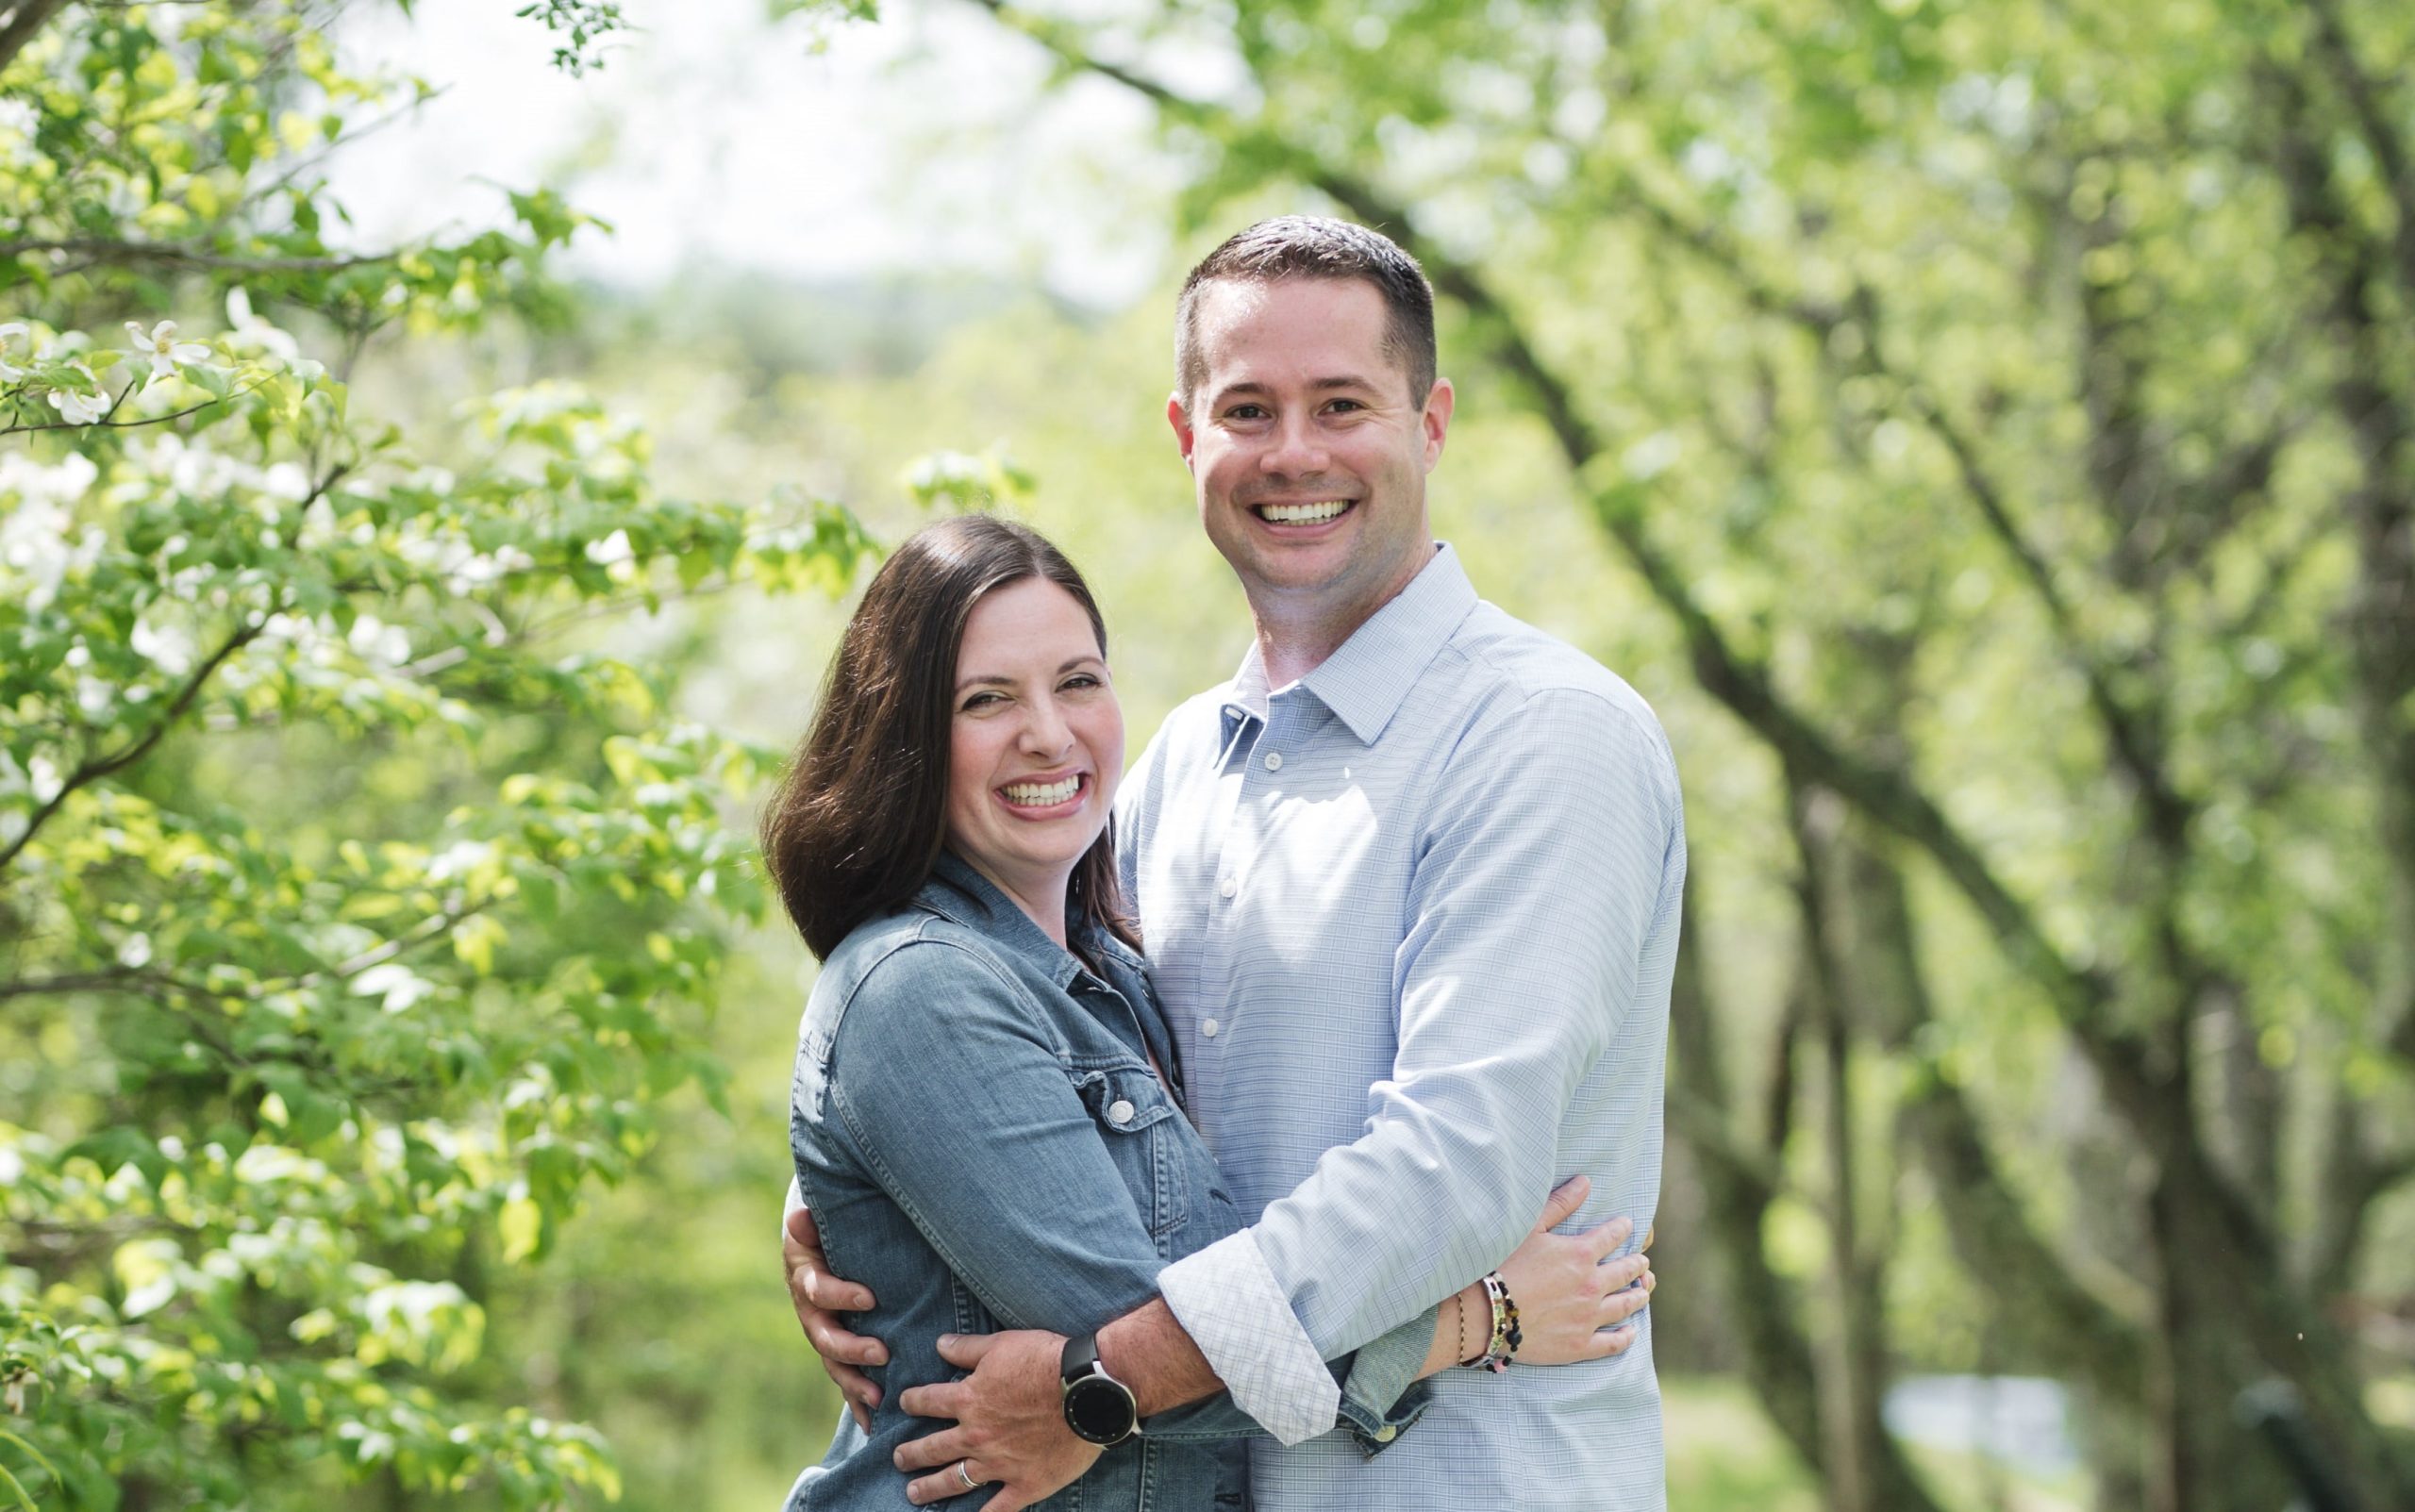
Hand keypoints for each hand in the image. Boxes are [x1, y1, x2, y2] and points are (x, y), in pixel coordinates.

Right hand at [783, 1205, 889, 1429]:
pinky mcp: (840, 1349)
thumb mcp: (817, 1215)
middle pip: (824, 1337)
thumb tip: (799, 1217)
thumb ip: (809, 1219)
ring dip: (855, 1384)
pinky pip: (846, 1378)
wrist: (823, 1238)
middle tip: (881, 1353)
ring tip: (879, 1398)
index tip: (870, 1298)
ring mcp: (824, 1333)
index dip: (840, 1295)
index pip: (817, 1290)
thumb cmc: (826, 1225)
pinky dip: (858, 1402)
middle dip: (851, 1349)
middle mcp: (811, 1312)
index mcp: (805, 1278)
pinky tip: (875, 1424)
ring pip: (834, 1365)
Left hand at [895, 1331, 1101, 1509]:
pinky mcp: (1025, 1484)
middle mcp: (976, 1436)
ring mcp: (999, 1464)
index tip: (903, 1404)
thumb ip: (967, 1349)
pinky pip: (998, 1508)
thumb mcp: (1002, 1344)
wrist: (1087, 1390)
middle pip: (933, 1448)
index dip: (912, 1401)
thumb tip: (939, 1344)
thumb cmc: (1046, 1361)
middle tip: (898, 1459)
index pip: (928, 1401)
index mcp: (969, 1400)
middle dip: (911, 1453)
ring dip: (930, 1488)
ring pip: (955, 1480)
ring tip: (913, 1493)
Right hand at [1493, 1175, 1654, 1364]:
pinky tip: (1631, 1333)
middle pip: (1625, 1272)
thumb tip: (1585, 1182)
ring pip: (1625, 1305)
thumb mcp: (1530, 1226)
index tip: (1628, 1226)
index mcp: (1581, 1254)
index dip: (1622, 1229)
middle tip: (1642, 1262)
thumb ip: (1560, 1203)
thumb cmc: (1501, 1263)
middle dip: (1636, 1264)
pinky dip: (1625, 1337)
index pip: (1611, 1236)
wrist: (1484, 1313)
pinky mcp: (1579, 1345)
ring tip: (1643, 1291)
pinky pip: (1612, 1343)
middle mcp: (1592, 1285)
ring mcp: (1588, 1318)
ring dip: (1638, 1296)